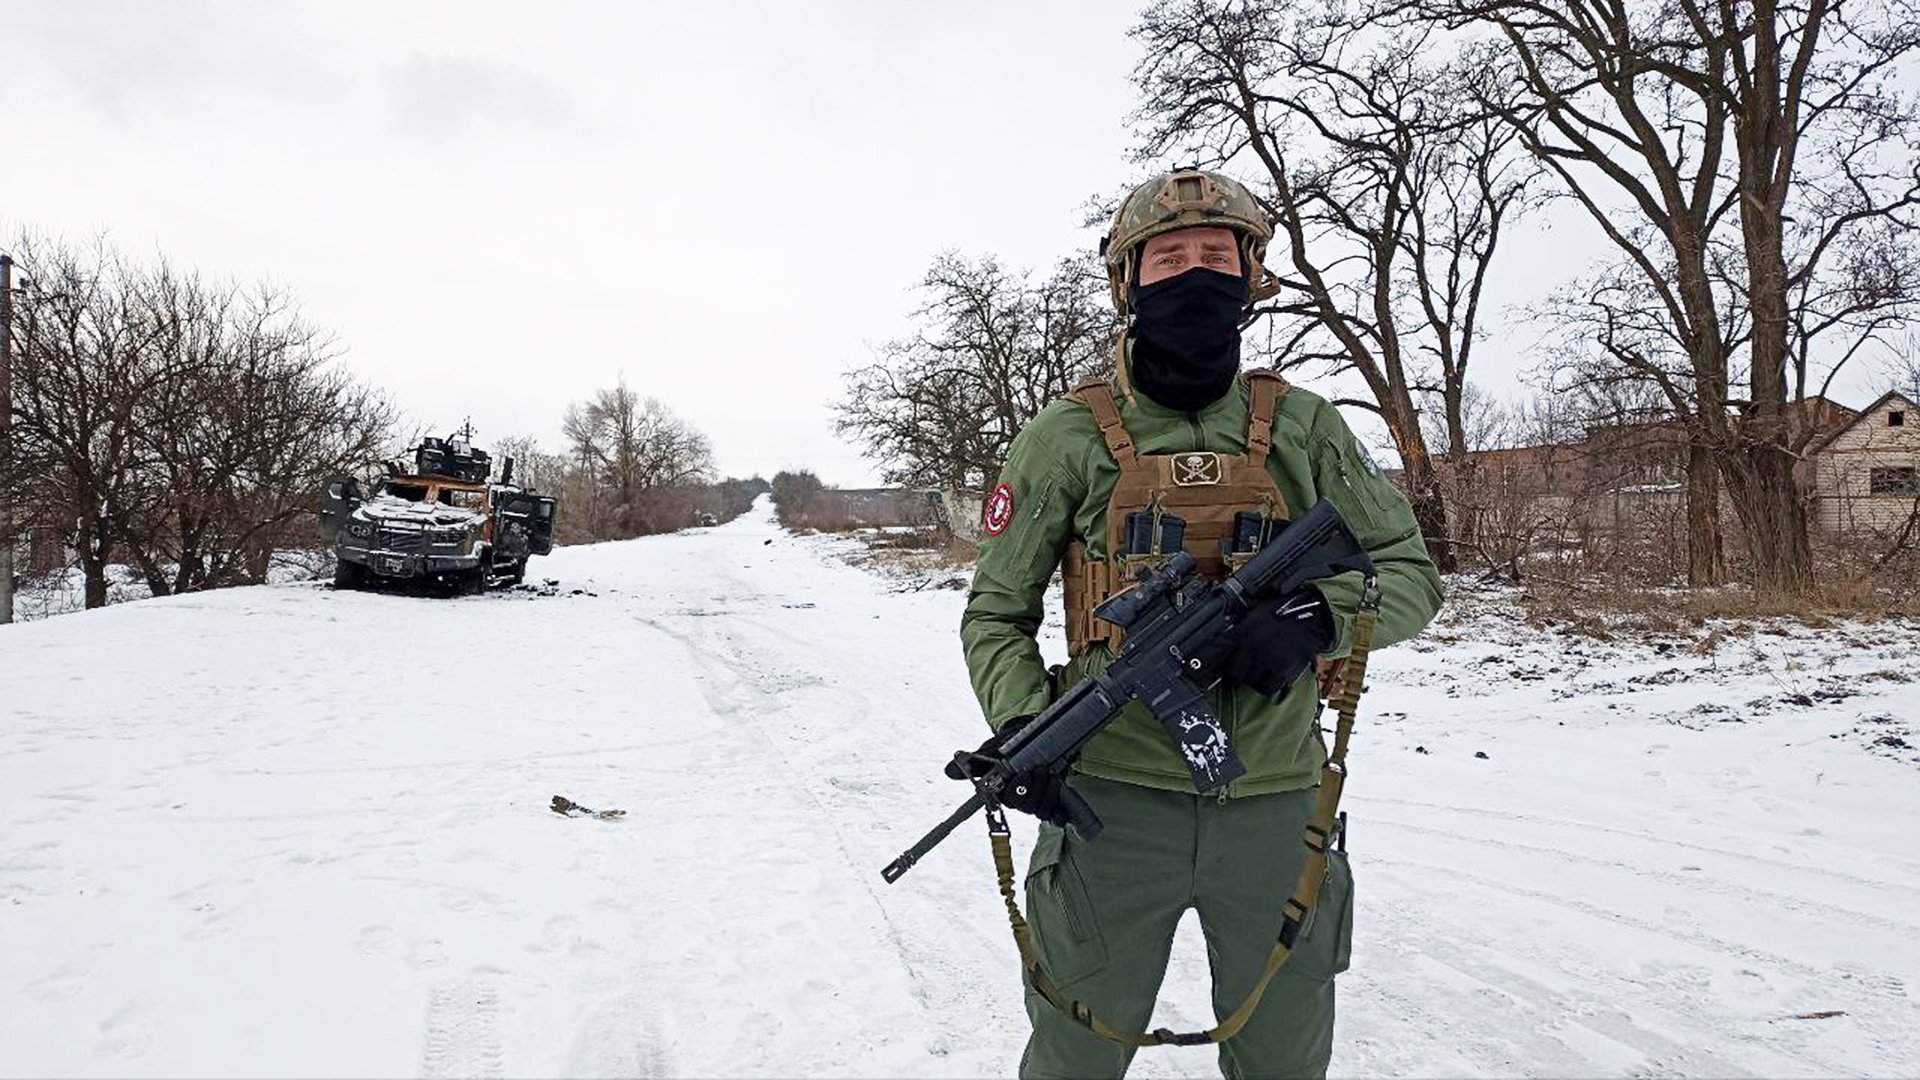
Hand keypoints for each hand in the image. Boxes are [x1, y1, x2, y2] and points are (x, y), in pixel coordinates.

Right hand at [945, 716, 1073, 825]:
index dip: (1019, 790)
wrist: (1029, 738)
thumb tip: (948, 772)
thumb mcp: (992, 750)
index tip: (1023, 773)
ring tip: (1050, 773)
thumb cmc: (1008, 746)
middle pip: (1027, 805)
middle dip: (1036, 787)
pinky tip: (1063, 813)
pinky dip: (1059, 815)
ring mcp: (1035, 801)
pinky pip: (1054, 815)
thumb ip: (975, 762)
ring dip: (1048, 791)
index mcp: (1002, 791)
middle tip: (1039, 768)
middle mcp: (1018, 800)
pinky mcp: (1050, 801)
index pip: (1009, 799)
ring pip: (1041, 808)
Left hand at [1215, 587, 1334, 696]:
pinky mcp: (1282, 671)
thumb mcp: (1254, 615)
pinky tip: (1269, 677)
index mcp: (1244, 631)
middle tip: (1238, 673)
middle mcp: (1253, 646)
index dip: (1218, 662)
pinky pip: (1268, 686)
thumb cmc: (1282, 614)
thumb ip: (1238, 630)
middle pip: (1234, 674)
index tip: (1220, 666)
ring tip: (1257, 672)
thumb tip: (1223, 644)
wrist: (1309, 618)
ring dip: (1251, 680)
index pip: (1221, 653)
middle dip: (1235, 675)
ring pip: (1250, 682)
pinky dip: (1267, 685)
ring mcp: (1268, 660)